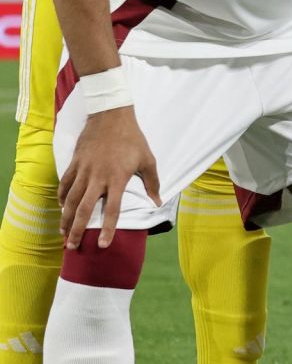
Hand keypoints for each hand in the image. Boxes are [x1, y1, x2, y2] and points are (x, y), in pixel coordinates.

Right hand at [57, 106, 158, 247]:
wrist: (111, 116)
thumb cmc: (133, 139)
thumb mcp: (148, 160)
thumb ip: (152, 183)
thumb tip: (158, 203)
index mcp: (118, 178)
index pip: (113, 210)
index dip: (108, 229)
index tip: (102, 245)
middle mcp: (98, 177)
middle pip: (85, 209)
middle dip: (76, 230)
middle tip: (72, 247)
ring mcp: (84, 170)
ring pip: (71, 200)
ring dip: (65, 218)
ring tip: (63, 233)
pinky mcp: (75, 163)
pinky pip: (65, 184)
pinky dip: (62, 198)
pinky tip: (62, 208)